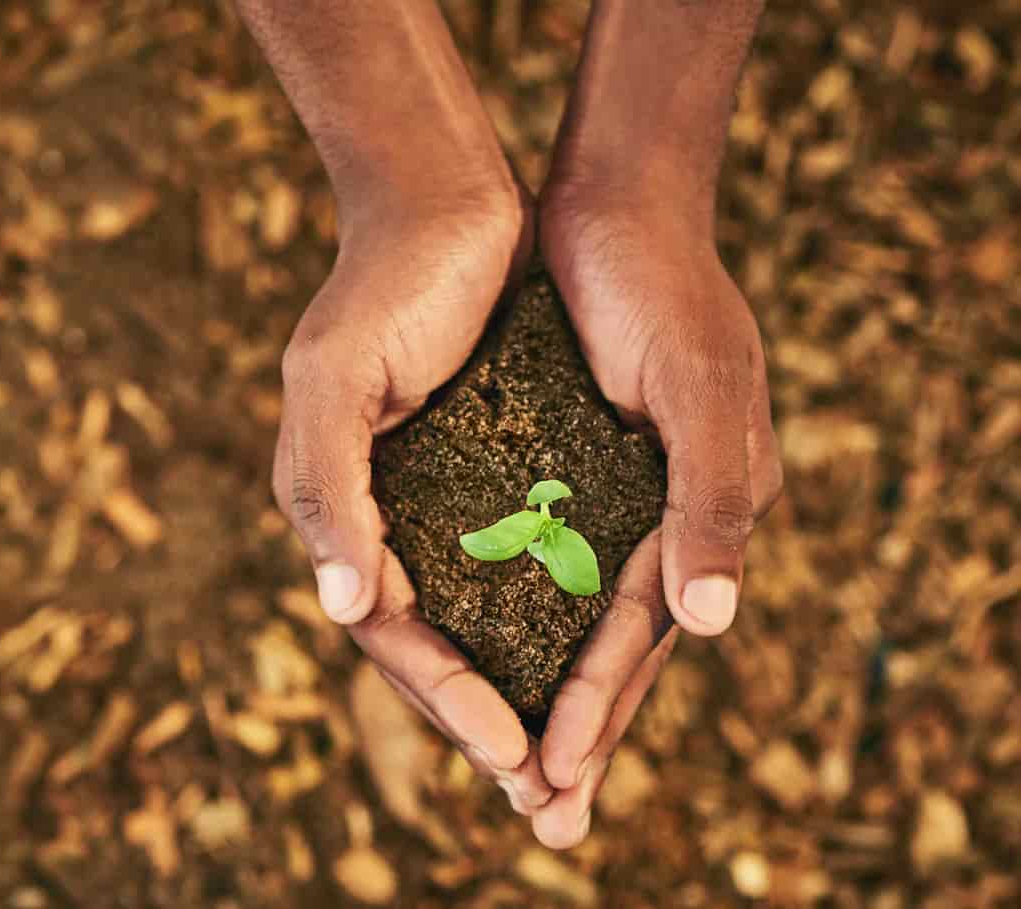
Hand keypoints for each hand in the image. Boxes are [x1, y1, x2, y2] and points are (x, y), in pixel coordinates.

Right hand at [275, 189, 568, 811]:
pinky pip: (521, 567)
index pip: (390, 632)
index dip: (447, 696)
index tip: (512, 754)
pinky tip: (594, 658)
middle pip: (436, 647)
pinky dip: (551, 620)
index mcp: (342, 512)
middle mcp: (388, 519)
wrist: (442, 201)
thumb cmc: (382, 287)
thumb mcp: (332, 381)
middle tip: (550, 806)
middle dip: (486, 726)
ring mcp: (440, 500)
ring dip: (523, 691)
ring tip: (572, 765)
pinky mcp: (493, 471)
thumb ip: (328, 492)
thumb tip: (339, 609)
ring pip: (482, 620)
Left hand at [517, 180, 783, 846]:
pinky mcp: (551, 467)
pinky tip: (473, 653)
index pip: (637, 638)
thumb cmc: (663, 289)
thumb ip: (713, 502)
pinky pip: (527, 560)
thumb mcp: (703, 386)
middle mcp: (650, 519)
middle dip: (570, 731)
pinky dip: (506, 614)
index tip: (548, 779)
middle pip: (604, 649)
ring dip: (534, 688)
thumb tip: (711, 626)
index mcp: (696, 517)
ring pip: (562, 617)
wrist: (610, 203)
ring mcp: (599, 497)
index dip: (594, 709)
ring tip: (504, 768)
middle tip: (537, 822)